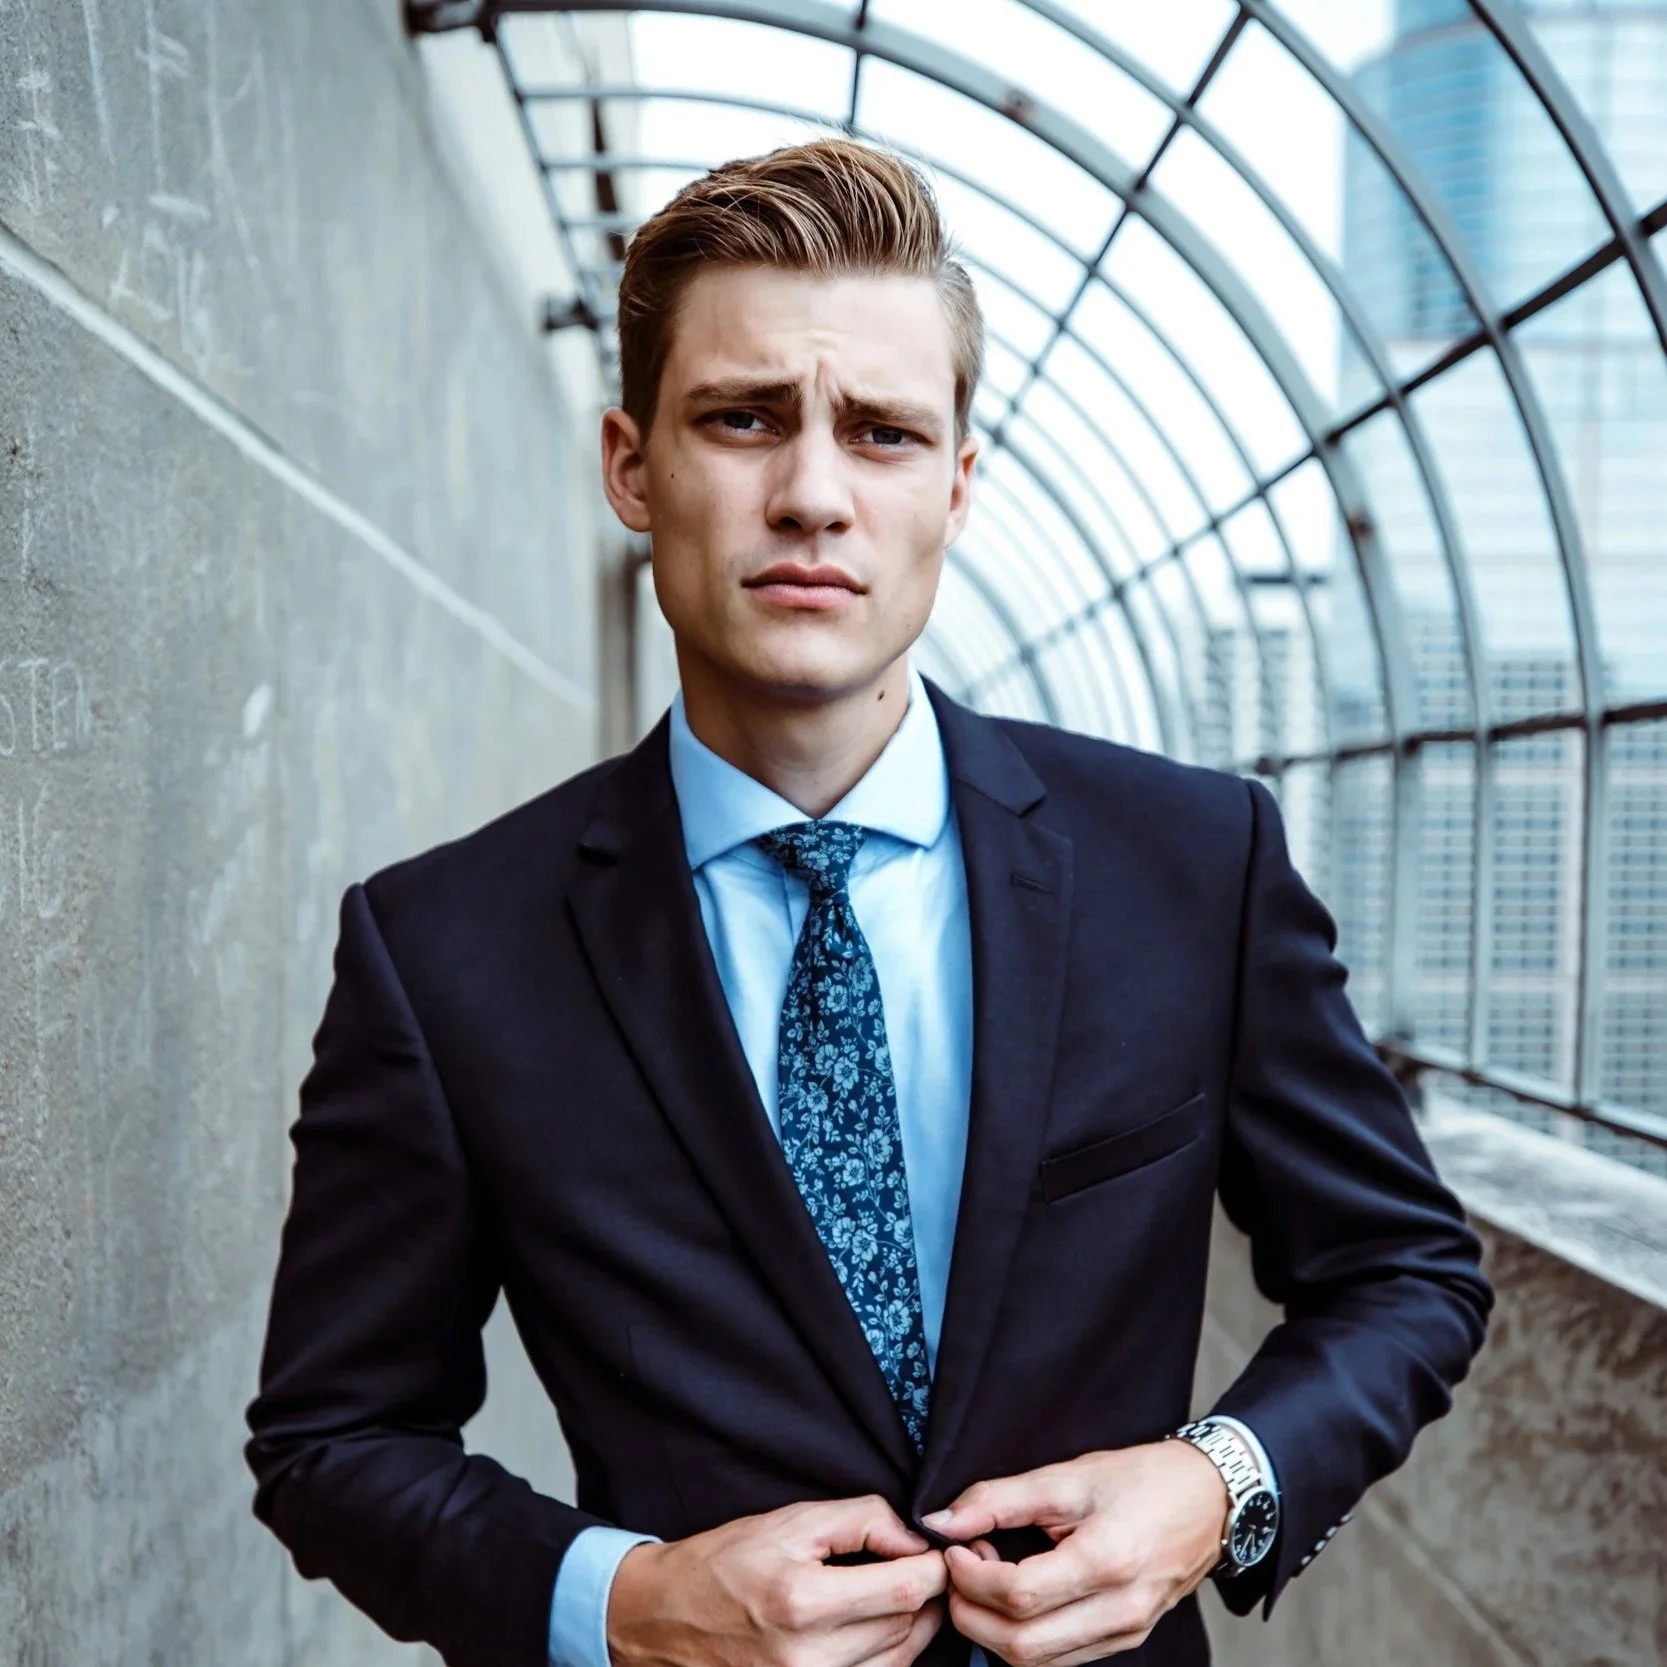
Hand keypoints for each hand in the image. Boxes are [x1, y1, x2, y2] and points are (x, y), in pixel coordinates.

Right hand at [607, 1495, 947, 1666]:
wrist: (663, 1618)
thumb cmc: (725, 1562)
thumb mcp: (790, 1521)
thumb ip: (862, 1520)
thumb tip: (916, 1537)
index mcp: (802, 1602)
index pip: (905, 1589)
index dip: (933, 1566)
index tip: (934, 1550)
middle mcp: (808, 1659)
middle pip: (907, 1628)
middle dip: (926, 1593)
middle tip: (921, 1565)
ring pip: (900, 1662)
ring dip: (910, 1627)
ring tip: (895, 1593)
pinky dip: (888, 1656)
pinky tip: (876, 1628)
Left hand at [921, 1443, 1228, 1663]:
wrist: (1209, 1499)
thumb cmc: (1142, 1480)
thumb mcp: (1068, 1475)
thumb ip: (1000, 1499)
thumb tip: (943, 1521)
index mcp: (1105, 1563)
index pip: (1017, 1596)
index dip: (972, 1578)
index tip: (955, 1550)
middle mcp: (1119, 1611)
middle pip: (1021, 1646)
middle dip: (972, 1614)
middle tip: (960, 1571)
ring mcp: (1125, 1633)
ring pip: (1038, 1662)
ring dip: (995, 1629)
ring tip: (989, 1578)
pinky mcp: (1126, 1639)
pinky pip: (1061, 1658)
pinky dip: (1026, 1635)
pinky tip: (1019, 1594)